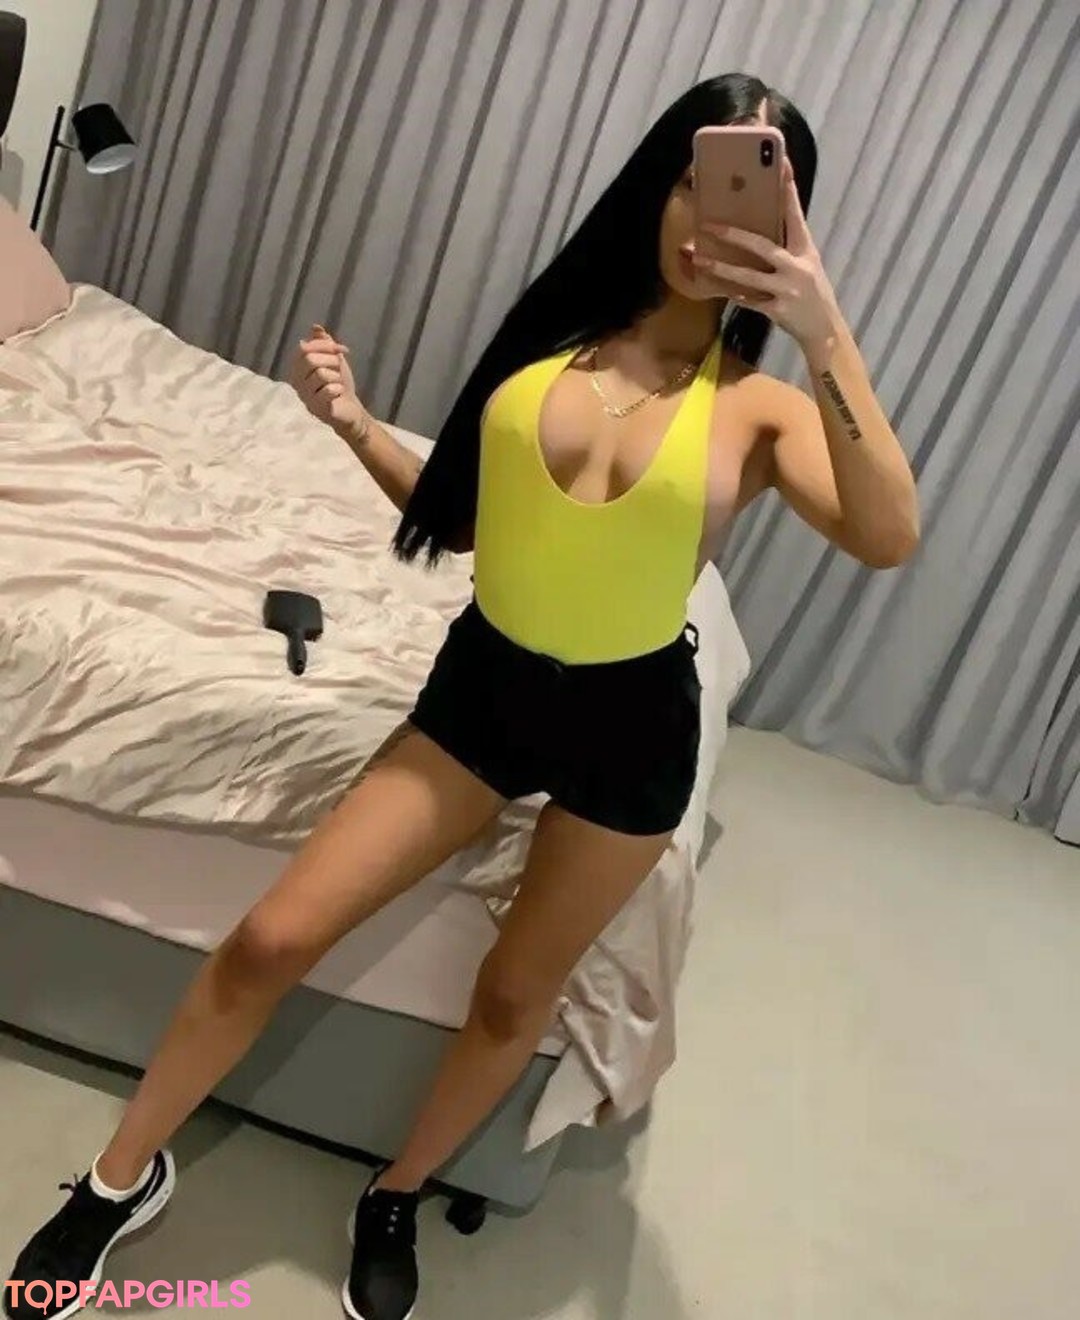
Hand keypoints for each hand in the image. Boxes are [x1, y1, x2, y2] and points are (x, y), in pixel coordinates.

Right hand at [289, 324, 368, 439]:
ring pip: (320, 374)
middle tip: (339, 368)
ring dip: (336, 376)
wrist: (350, 409)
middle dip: (331, 360)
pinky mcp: (316, 408)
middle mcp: (297, 382)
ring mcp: (305, 396)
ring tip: (338, 383)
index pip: (304, 348)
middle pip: (309, 360)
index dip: (325, 344)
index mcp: (298, 369)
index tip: (342, 349)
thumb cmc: (339, 384)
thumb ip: (324, 344)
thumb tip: (316, 327)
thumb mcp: (333, 360)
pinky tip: (338, 393)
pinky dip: (338, 388)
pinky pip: (327, 390)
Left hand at [692, 158, 840, 357]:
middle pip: (762, 246)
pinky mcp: (778, 310)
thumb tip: (758, 230)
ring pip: (747, 276)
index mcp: (806, 250)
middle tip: (709, 225)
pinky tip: (719, 289)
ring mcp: (787, 290)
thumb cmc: (812, 292)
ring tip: (700, 258)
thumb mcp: (807, 264)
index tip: (781, 164)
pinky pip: (749, 301)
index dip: (787, 190)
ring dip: (721, 268)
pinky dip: (735, 295)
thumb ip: (787, 248)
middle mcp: (797, 267)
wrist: (824, 329)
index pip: (794, 215)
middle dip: (734, 235)